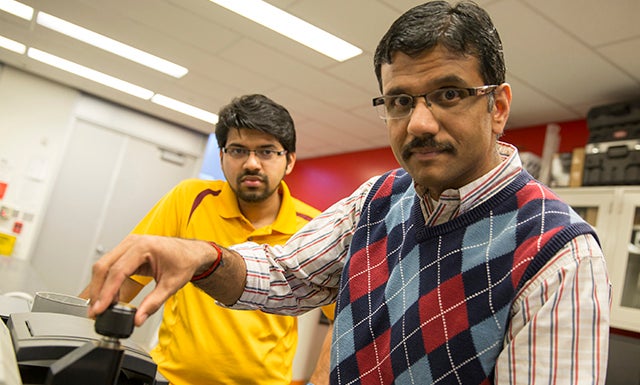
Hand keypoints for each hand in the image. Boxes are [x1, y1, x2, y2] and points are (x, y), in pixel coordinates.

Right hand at [86, 234, 212, 325]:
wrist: (191, 252)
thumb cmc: (184, 261)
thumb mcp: (172, 285)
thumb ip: (154, 303)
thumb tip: (138, 318)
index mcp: (144, 246)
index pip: (118, 271)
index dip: (107, 292)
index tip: (100, 308)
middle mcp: (133, 242)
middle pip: (104, 267)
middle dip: (97, 291)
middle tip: (95, 311)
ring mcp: (128, 244)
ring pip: (103, 265)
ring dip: (99, 287)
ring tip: (101, 307)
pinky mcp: (126, 251)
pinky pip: (110, 265)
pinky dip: (106, 281)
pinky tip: (109, 297)